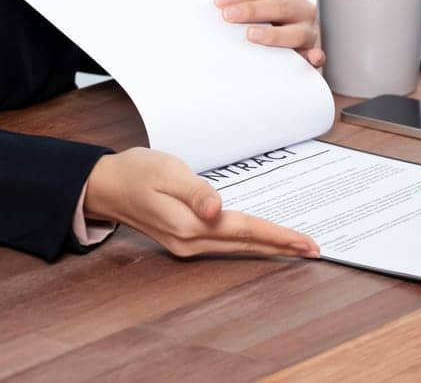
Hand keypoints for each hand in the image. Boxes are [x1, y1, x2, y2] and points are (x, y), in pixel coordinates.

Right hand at [84, 147, 320, 258]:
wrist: (106, 186)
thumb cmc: (136, 172)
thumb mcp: (167, 171)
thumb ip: (195, 191)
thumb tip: (217, 210)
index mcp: (188, 225)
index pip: (244, 230)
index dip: (277, 237)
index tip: (305, 243)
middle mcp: (189, 242)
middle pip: (245, 244)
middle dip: (281, 247)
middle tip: (314, 250)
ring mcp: (186, 245)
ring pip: (236, 247)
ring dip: (267, 247)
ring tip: (296, 247)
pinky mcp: (184, 241)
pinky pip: (224, 244)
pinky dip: (248, 242)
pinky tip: (262, 241)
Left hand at [215, 0, 323, 67]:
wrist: (293, 41)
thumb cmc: (270, 20)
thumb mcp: (263, 6)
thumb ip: (247, 4)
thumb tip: (218, 6)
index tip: (219, 2)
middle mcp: (303, 8)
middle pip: (280, 6)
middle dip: (252, 10)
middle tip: (228, 16)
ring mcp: (310, 31)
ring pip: (296, 32)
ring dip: (273, 34)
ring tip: (251, 35)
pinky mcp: (314, 53)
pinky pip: (317, 56)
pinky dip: (315, 57)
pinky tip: (311, 58)